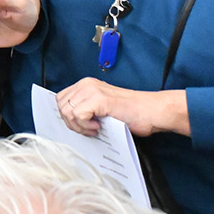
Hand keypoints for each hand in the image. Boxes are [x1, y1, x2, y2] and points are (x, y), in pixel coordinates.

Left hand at [54, 77, 189, 137]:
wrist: (152, 111)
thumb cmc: (132, 113)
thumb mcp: (103, 108)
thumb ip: (87, 108)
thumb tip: (69, 120)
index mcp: (86, 85)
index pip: (61, 99)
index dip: (68, 116)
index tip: (81, 125)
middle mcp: (87, 84)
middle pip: (60, 105)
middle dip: (71, 122)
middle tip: (88, 129)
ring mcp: (92, 90)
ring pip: (67, 111)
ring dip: (78, 125)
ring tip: (94, 129)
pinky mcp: (99, 99)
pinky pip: (78, 115)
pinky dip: (85, 125)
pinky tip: (99, 127)